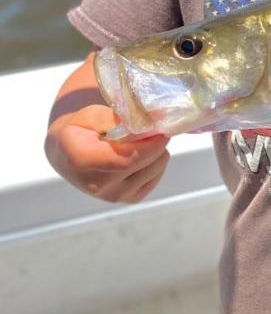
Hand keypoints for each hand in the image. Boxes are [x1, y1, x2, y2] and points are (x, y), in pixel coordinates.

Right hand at [45, 54, 170, 203]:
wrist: (67, 153)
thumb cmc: (79, 129)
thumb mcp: (91, 115)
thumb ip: (118, 118)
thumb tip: (149, 121)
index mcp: (84, 161)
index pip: (128, 159)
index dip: (151, 144)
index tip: (161, 129)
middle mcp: (97, 184)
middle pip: (145, 163)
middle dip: (156, 143)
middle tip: (153, 129)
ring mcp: (113, 195)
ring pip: (155, 169)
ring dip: (157, 152)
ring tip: (141, 142)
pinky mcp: (128, 199)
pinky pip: (155, 178)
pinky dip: (155, 164)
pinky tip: (141, 155)